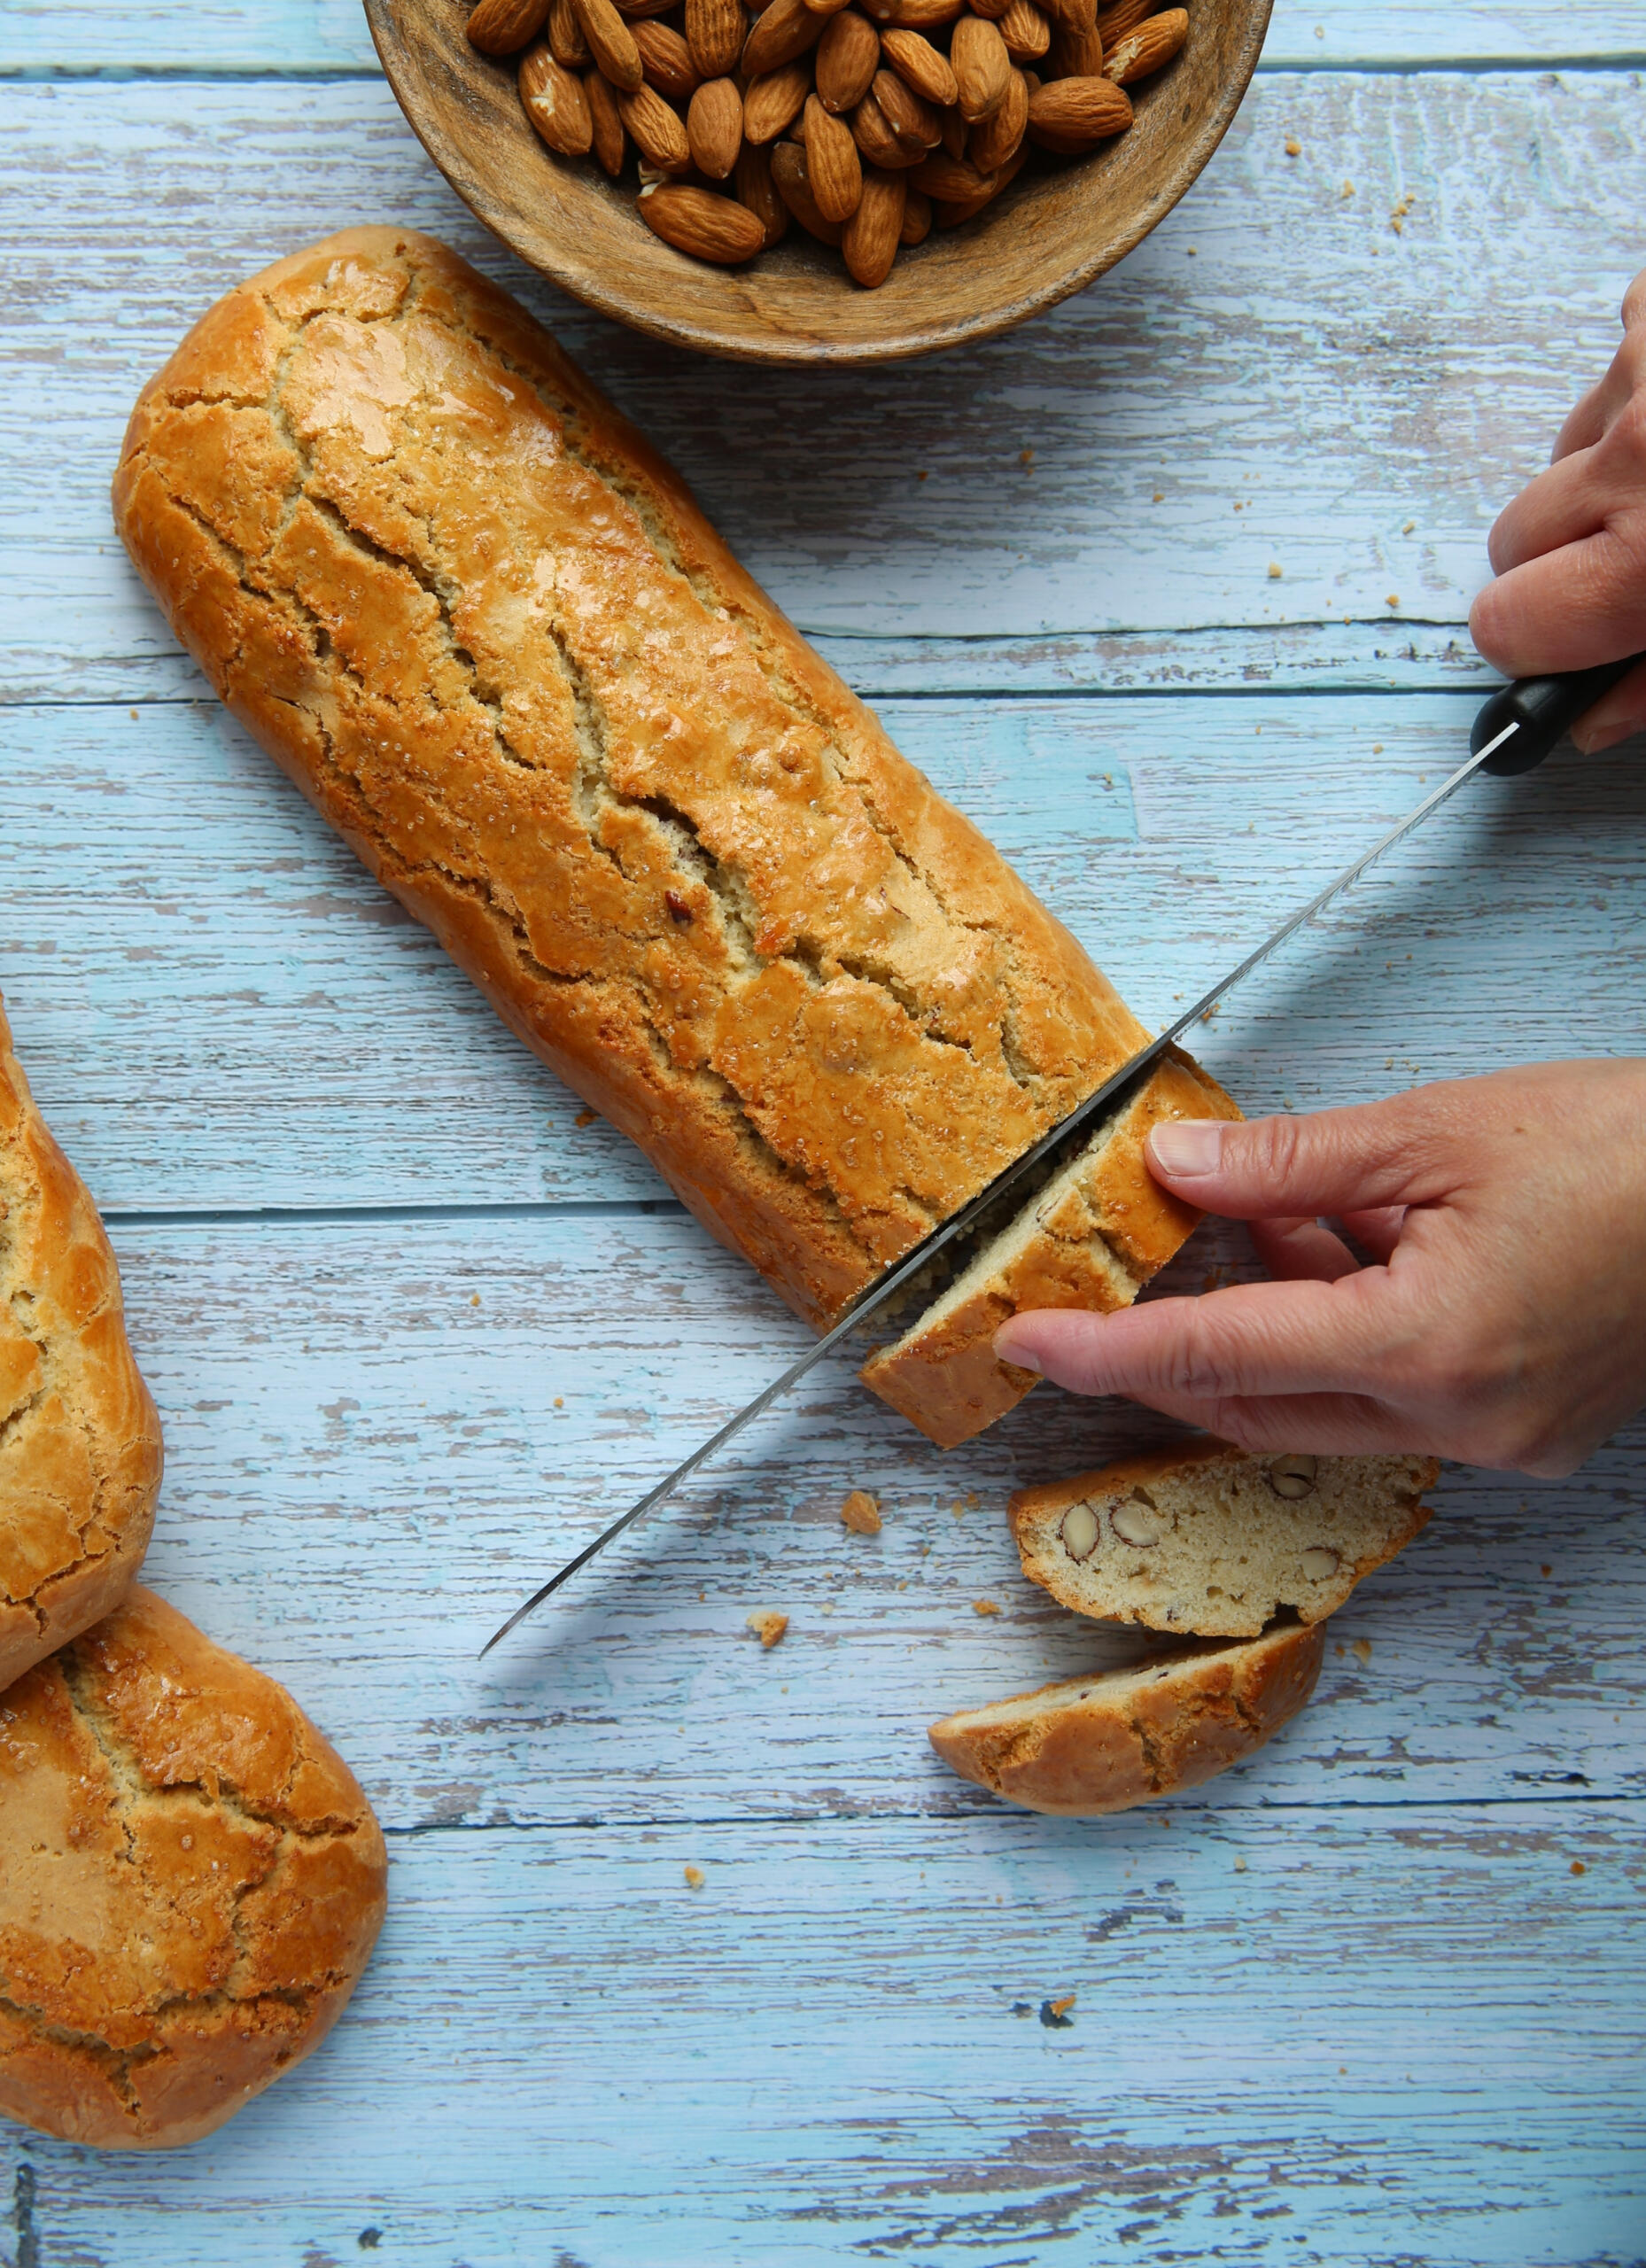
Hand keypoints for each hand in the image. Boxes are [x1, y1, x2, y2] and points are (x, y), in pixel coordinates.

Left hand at [993, 1062, 1645, 1476]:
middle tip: (1113, 1281)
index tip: (1026, 1347)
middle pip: (1262, 1402)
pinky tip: (1338, 1249)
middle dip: (1180, 1344)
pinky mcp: (1528, 1428)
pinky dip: (1344, 1332)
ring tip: (1258, 1222)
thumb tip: (1173, 1170)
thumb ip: (1287, 1165)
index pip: (1219, 1359)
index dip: (1107, 1354)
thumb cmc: (1628, 1148)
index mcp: (1430, 1346)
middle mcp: (1462, 1419)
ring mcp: (1502, 1437)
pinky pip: (1392, 1397)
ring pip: (1327, 1404)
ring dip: (1270, 1325)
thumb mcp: (1436, 1133)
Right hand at [1469, 267, 1645, 751]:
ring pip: (1561, 448)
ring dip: (1610, 469)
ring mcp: (1644, 360)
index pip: (1501, 624)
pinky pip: (1614, 358)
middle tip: (1639, 560)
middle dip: (1564, 558)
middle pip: (1510, 538)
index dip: (1532, 641)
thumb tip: (1591, 719)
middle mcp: (1637, 454)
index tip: (1567, 642)